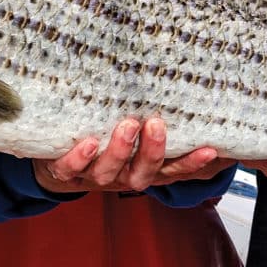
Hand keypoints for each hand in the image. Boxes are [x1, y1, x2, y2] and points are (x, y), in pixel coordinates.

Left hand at [33, 116, 224, 193]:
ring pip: (108, 172)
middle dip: (151, 151)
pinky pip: (70, 170)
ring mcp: (92, 176)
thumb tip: (176, 90)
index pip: (170, 169)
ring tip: (126, 126)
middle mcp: (119, 176)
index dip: (190, 163)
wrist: (56, 165)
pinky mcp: (64, 172)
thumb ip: (146, 118)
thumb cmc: (100, 140)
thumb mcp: (128, 131)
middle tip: (155, 124)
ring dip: (118, 151)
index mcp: (138, 168)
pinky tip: (88, 143)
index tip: (209, 149)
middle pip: (141, 173)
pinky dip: (79, 159)